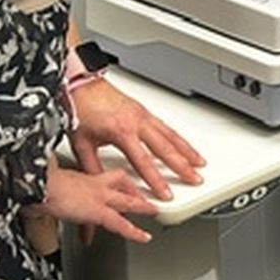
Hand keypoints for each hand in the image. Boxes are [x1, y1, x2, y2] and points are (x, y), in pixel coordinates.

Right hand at [25, 159, 157, 244]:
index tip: (118, 185)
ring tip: (154, 211)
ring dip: (142, 207)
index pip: (103, 176)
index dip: (112, 180)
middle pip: (120, 182)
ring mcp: (99, 196)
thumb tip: (34, 207)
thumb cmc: (36, 185)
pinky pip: (120, 223)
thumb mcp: (43, 189)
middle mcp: (93, 183)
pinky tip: (143, 237)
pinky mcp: (98, 211)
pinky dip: (133, 231)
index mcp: (80, 176)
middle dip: (133, 189)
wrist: (37, 185)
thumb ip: (46, 197)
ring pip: (127, 201)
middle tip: (145, 194)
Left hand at [69, 78, 205, 208]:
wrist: (80, 84)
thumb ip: (93, 169)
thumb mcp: (82, 145)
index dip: (155, 180)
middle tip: (195, 179)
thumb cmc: (80, 109)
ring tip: (199, 163)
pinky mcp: (143, 110)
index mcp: (121, 131)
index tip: (166, 194)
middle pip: (165, 148)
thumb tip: (101, 187)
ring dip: (187, 150)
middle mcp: (136, 122)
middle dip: (182, 166)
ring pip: (170, 135)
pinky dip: (178, 137)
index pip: (143, 161)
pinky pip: (166, 126)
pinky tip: (184, 145)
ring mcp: (142, 115)